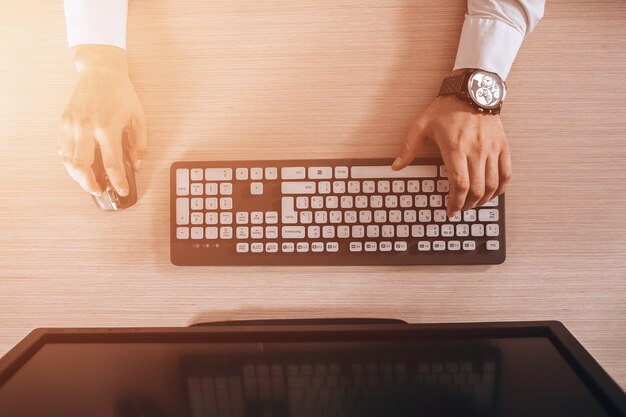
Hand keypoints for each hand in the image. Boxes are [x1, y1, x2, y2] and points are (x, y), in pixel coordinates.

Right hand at [58, 45, 146, 195]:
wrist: (100, 72)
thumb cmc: (120, 94)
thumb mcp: (138, 118)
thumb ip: (139, 144)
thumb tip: (136, 164)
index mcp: (107, 127)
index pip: (111, 163)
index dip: (118, 181)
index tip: (122, 190)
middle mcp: (86, 127)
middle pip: (82, 167)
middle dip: (90, 185)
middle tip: (99, 191)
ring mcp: (71, 125)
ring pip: (68, 161)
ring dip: (78, 177)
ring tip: (89, 182)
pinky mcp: (63, 123)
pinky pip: (62, 149)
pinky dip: (69, 162)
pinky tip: (78, 167)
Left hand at [392, 93, 511, 216]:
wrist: (472, 89)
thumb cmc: (446, 107)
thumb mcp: (421, 125)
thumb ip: (408, 148)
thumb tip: (396, 166)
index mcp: (455, 148)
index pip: (460, 184)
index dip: (455, 202)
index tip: (450, 210)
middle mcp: (476, 150)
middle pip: (477, 189)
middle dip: (467, 205)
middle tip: (460, 208)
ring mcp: (492, 149)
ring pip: (493, 185)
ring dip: (483, 200)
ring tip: (473, 203)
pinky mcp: (502, 146)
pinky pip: (506, 173)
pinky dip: (501, 188)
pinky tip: (492, 193)